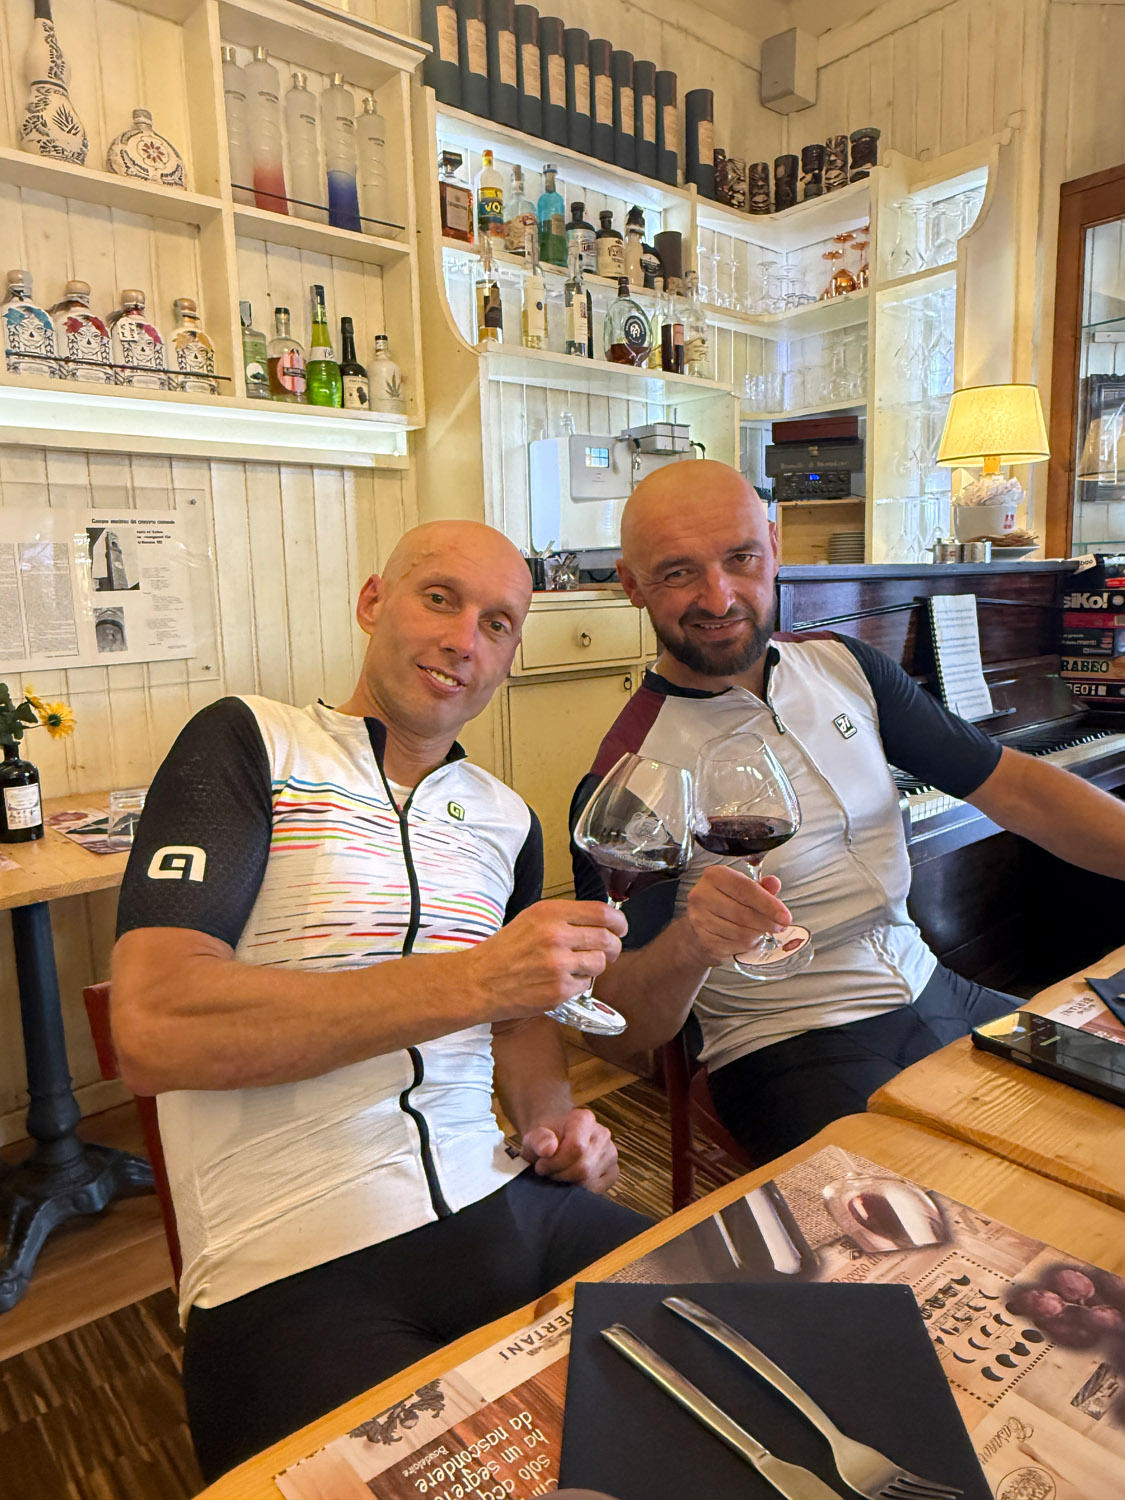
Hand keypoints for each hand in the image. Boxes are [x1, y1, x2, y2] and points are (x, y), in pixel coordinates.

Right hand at [467, 900, 627, 1022]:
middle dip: (613, 947)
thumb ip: (565, 918)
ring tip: (575, 967)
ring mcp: (558, 964)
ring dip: (593, 966)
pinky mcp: (558, 990)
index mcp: (549, 913)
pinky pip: (586, 984)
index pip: (602, 913)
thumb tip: (601, 921)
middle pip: (607, 939)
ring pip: (600, 963)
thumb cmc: (504, 951)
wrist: (479, 981)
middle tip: (606, 951)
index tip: (620, 928)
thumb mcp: (531, 920)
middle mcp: (556, 936)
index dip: (618, 921)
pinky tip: (560, 980)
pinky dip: (578, 984)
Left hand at [520, 1107, 619, 1192]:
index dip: (556, 1163)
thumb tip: (548, 1149)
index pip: (577, 1147)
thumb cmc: (546, 1139)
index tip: (541, 1165)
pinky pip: (599, 1189)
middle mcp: (602, 1134)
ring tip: (559, 1173)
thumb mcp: (534, 1137)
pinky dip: (581, 1190)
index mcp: (584, 1119)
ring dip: (569, 1183)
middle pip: (583, 1167)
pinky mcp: (613, 1171)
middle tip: (548, 1171)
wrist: (556, 1138)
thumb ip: (538, 1140)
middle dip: (560, 1175)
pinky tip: (571, 1180)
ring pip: (590, 1180)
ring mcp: (611, 1153)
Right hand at [680, 863, 791, 966]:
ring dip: (757, 934)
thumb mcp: (742, 889)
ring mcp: (700, 919)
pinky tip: (748, 939)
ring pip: (741, 932)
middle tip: (779, 926)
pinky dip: (747, 944)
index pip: (745, 889)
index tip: (785, 916)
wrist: (699, 928)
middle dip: (767, 922)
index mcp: (714, 876)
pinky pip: (735, 945)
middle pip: (744, 913)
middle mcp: (703, 895)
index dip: (768, 904)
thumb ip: (760, 887)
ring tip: (761, 931)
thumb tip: (773, 883)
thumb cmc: (724, 904)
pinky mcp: (704, 939)